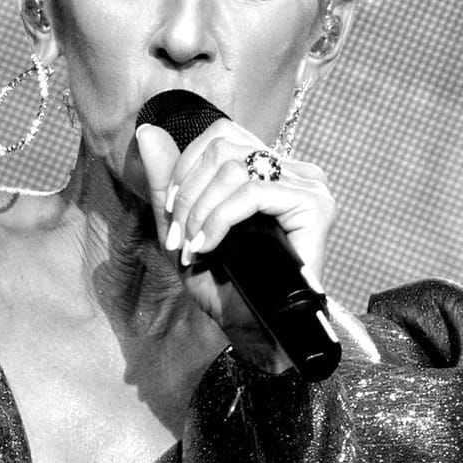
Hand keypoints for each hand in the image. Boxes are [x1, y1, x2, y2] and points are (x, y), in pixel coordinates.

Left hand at [135, 121, 335, 372]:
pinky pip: (253, 193)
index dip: (186, 168)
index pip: (221, 134)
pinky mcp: (315, 206)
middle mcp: (293, 170)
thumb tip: (146, 131)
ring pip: (234, 168)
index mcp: (268, 168)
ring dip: (201, 211)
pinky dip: (220, 220)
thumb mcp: (181, 227)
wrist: (251, 330)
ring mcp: (309, 185)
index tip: (172, 213)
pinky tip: (208, 247)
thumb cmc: (223, 283)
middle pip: (224, 148)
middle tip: (179, 238)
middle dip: (189, 195)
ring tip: (192, 247)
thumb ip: (166, 181)